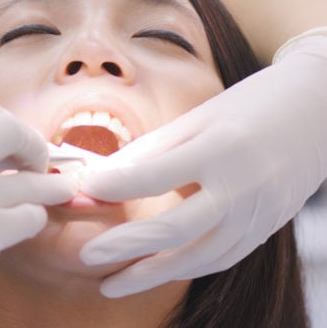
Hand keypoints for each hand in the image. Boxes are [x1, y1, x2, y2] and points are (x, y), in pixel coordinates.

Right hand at [0, 95, 77, 326]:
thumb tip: (2, 148)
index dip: (8, 125)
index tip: (15, 145)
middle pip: (13, 130)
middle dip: (35, 146)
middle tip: (39, 164)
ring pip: (31, 181)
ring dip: (50, 187)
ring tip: (58, 191)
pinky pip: (29, 218)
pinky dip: (33, 220)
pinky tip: (23, 225)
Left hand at [79, 29, 326, 297]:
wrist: (316, 110)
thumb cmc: (247, 107)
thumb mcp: (196, 118)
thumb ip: (149, 151)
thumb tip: (100, 177)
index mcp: (219, 148)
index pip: (157, 174)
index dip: (117, 185)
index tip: (86, 190)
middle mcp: (242, 186)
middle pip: (176, 227)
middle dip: (127, 246)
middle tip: (88, 256)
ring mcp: (258, 212)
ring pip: (200, 256)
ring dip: (153, 274)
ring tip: (112, 283)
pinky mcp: (267, 227)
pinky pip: (222, 258)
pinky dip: (186, 268)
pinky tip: (155, 272)